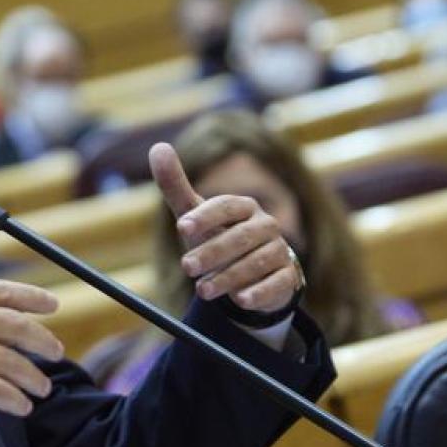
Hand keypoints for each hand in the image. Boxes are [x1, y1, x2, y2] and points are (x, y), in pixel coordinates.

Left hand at [148, 143, 301, 313]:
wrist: (250, 272)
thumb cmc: (217, 237)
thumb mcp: (194, 215)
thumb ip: (175, 186)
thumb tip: (158, 147)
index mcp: (244, 207)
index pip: (227, 206)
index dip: (205, 216)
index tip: (181, 227)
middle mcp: (266, 226)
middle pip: (241, 237)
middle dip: (212, 252)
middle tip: (186, 267)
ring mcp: (280, 251)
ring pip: (257, 262)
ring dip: (229, 277)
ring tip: (202, 290)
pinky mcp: (288, 277)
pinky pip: (277, 283)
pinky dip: (259, 292)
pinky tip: (241, 299)